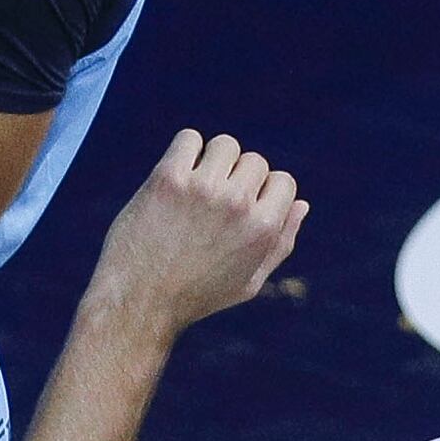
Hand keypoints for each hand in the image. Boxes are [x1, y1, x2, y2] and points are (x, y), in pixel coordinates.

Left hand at [82, 131, 306, 340]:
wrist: (138, 301)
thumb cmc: (196, 295)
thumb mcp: (249, 282)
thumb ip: (281, 243)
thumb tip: (302, 204)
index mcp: (263, 228)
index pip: (283, 181)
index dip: (264, 193)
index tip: (239, 209)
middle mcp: (237, 204)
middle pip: (254, 161)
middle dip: (236, 178)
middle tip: (210, 205)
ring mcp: (203, 188)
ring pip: (225, 145)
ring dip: (212, 161)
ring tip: (194, 188)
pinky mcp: (169, 178)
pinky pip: (189, 139)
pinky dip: (184, 152)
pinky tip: (174, 178)